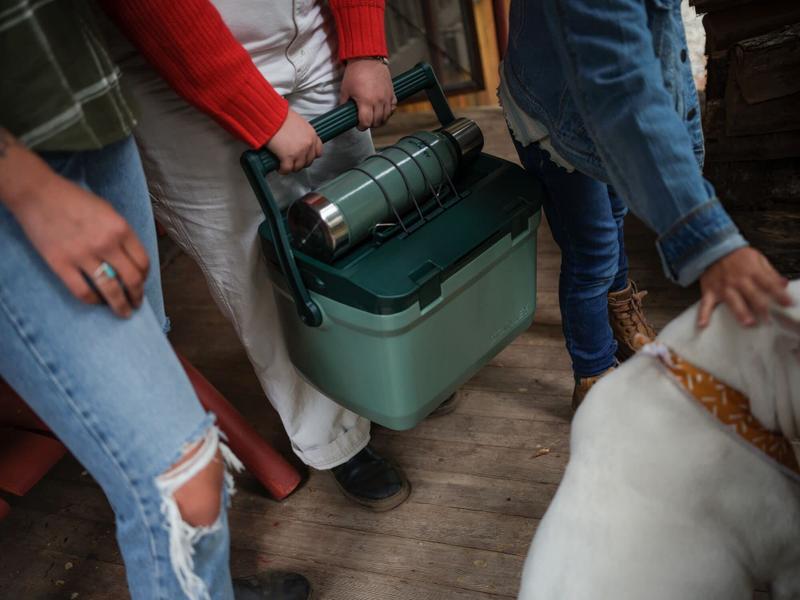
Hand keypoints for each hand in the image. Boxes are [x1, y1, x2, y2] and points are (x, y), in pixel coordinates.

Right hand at [10, 171, 149, 317]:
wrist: (39, 194)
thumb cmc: (75, 200)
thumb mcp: (109, 211)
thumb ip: (122, 235)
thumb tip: (131, 260)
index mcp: (120, 229)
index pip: (143, 262)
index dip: (145, 277)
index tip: (142, 283)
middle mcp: (106, 244)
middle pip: (131, 279)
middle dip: (137, 296)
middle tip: (136, 304)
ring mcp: (83, 255)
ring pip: (110, 290)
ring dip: (120, 305)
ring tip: (123, 312)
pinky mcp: (61, 264)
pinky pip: (82, 291)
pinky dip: (93, 301)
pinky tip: (97, 302)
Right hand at [266, 108, 322, 174]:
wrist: (270, 117)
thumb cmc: (280, 116)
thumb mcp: (297, 122)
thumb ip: (301, 132)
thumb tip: (298, 139)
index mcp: (311, 134)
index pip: (318, 151)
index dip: (310, 155)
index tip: (305, 156)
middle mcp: (308, 144)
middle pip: (308, 161)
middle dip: (300, 162)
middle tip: (293, 161)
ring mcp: (299, 152)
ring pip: (298, 167)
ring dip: (291, 167)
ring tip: (285, 164)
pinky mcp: (288, 157)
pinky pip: (287, 169)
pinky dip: (282, 170)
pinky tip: (279, 168)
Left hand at [340, 58, 395, 130]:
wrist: (367, 58)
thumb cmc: (355, 72)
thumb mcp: (345, 89)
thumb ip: (344, 103)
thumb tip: (344, 112)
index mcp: (365, 101)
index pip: (366, 122)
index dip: (361, 126)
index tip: (358, 125)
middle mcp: (378, 101)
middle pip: (377, 122)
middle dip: (370, 124)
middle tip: (365, 121)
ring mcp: (386, 97)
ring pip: (386, 117)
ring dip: (380, 120)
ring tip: (373, 117)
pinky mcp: (392, 92)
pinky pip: (393, 107)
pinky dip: (388, 111)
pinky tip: (382, 110)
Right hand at [697, 247, 792, 327]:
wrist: (713, 248)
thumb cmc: (737, 256)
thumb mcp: (758, 259)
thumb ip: (771, 273)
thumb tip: (784, 284)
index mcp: (752, 272)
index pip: (769, 284)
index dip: (780, 294)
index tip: (788, 304)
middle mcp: (738, 281)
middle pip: (752, 295)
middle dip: (761, 307)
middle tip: (769, 319)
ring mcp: (723, 287)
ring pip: (732, 301)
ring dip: (740, 312)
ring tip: (747, 323)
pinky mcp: (709, 291)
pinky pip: (706, 304)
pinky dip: (703, 314)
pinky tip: (703, 324)